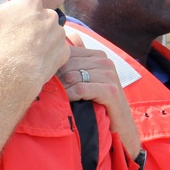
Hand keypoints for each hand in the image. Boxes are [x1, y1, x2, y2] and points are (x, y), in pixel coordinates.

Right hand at [0, 0, 68, 96]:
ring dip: (40, 40)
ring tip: (23, 52)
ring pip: (49, 33)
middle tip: (11, 40)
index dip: (11, 14)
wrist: (15, 72)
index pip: (22, 2)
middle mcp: (50, 14)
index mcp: (30, 1)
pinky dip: (49, 56)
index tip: (2, 26)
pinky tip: (36, 62)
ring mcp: (59, 34)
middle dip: (27, 26)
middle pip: (36, 17)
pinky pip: (58, 52)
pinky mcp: (63, 53)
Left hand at [60, 31, 140, 155]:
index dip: (55, 67)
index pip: (68, 53)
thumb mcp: (89, 81)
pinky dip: (70, 97)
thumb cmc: (100, 104)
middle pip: (67, 65)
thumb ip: (77, 63)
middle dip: (56, 80)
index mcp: (99, 56)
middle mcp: (106, 62)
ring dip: (62, 90)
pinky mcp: (110, 91)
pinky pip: (80, 89)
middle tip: (50, 93)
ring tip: (58, 100)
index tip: (48, 82)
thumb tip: (64, 43)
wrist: (121, 126)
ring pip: (72, 77)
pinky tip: (68, 103)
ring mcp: (110, 75)